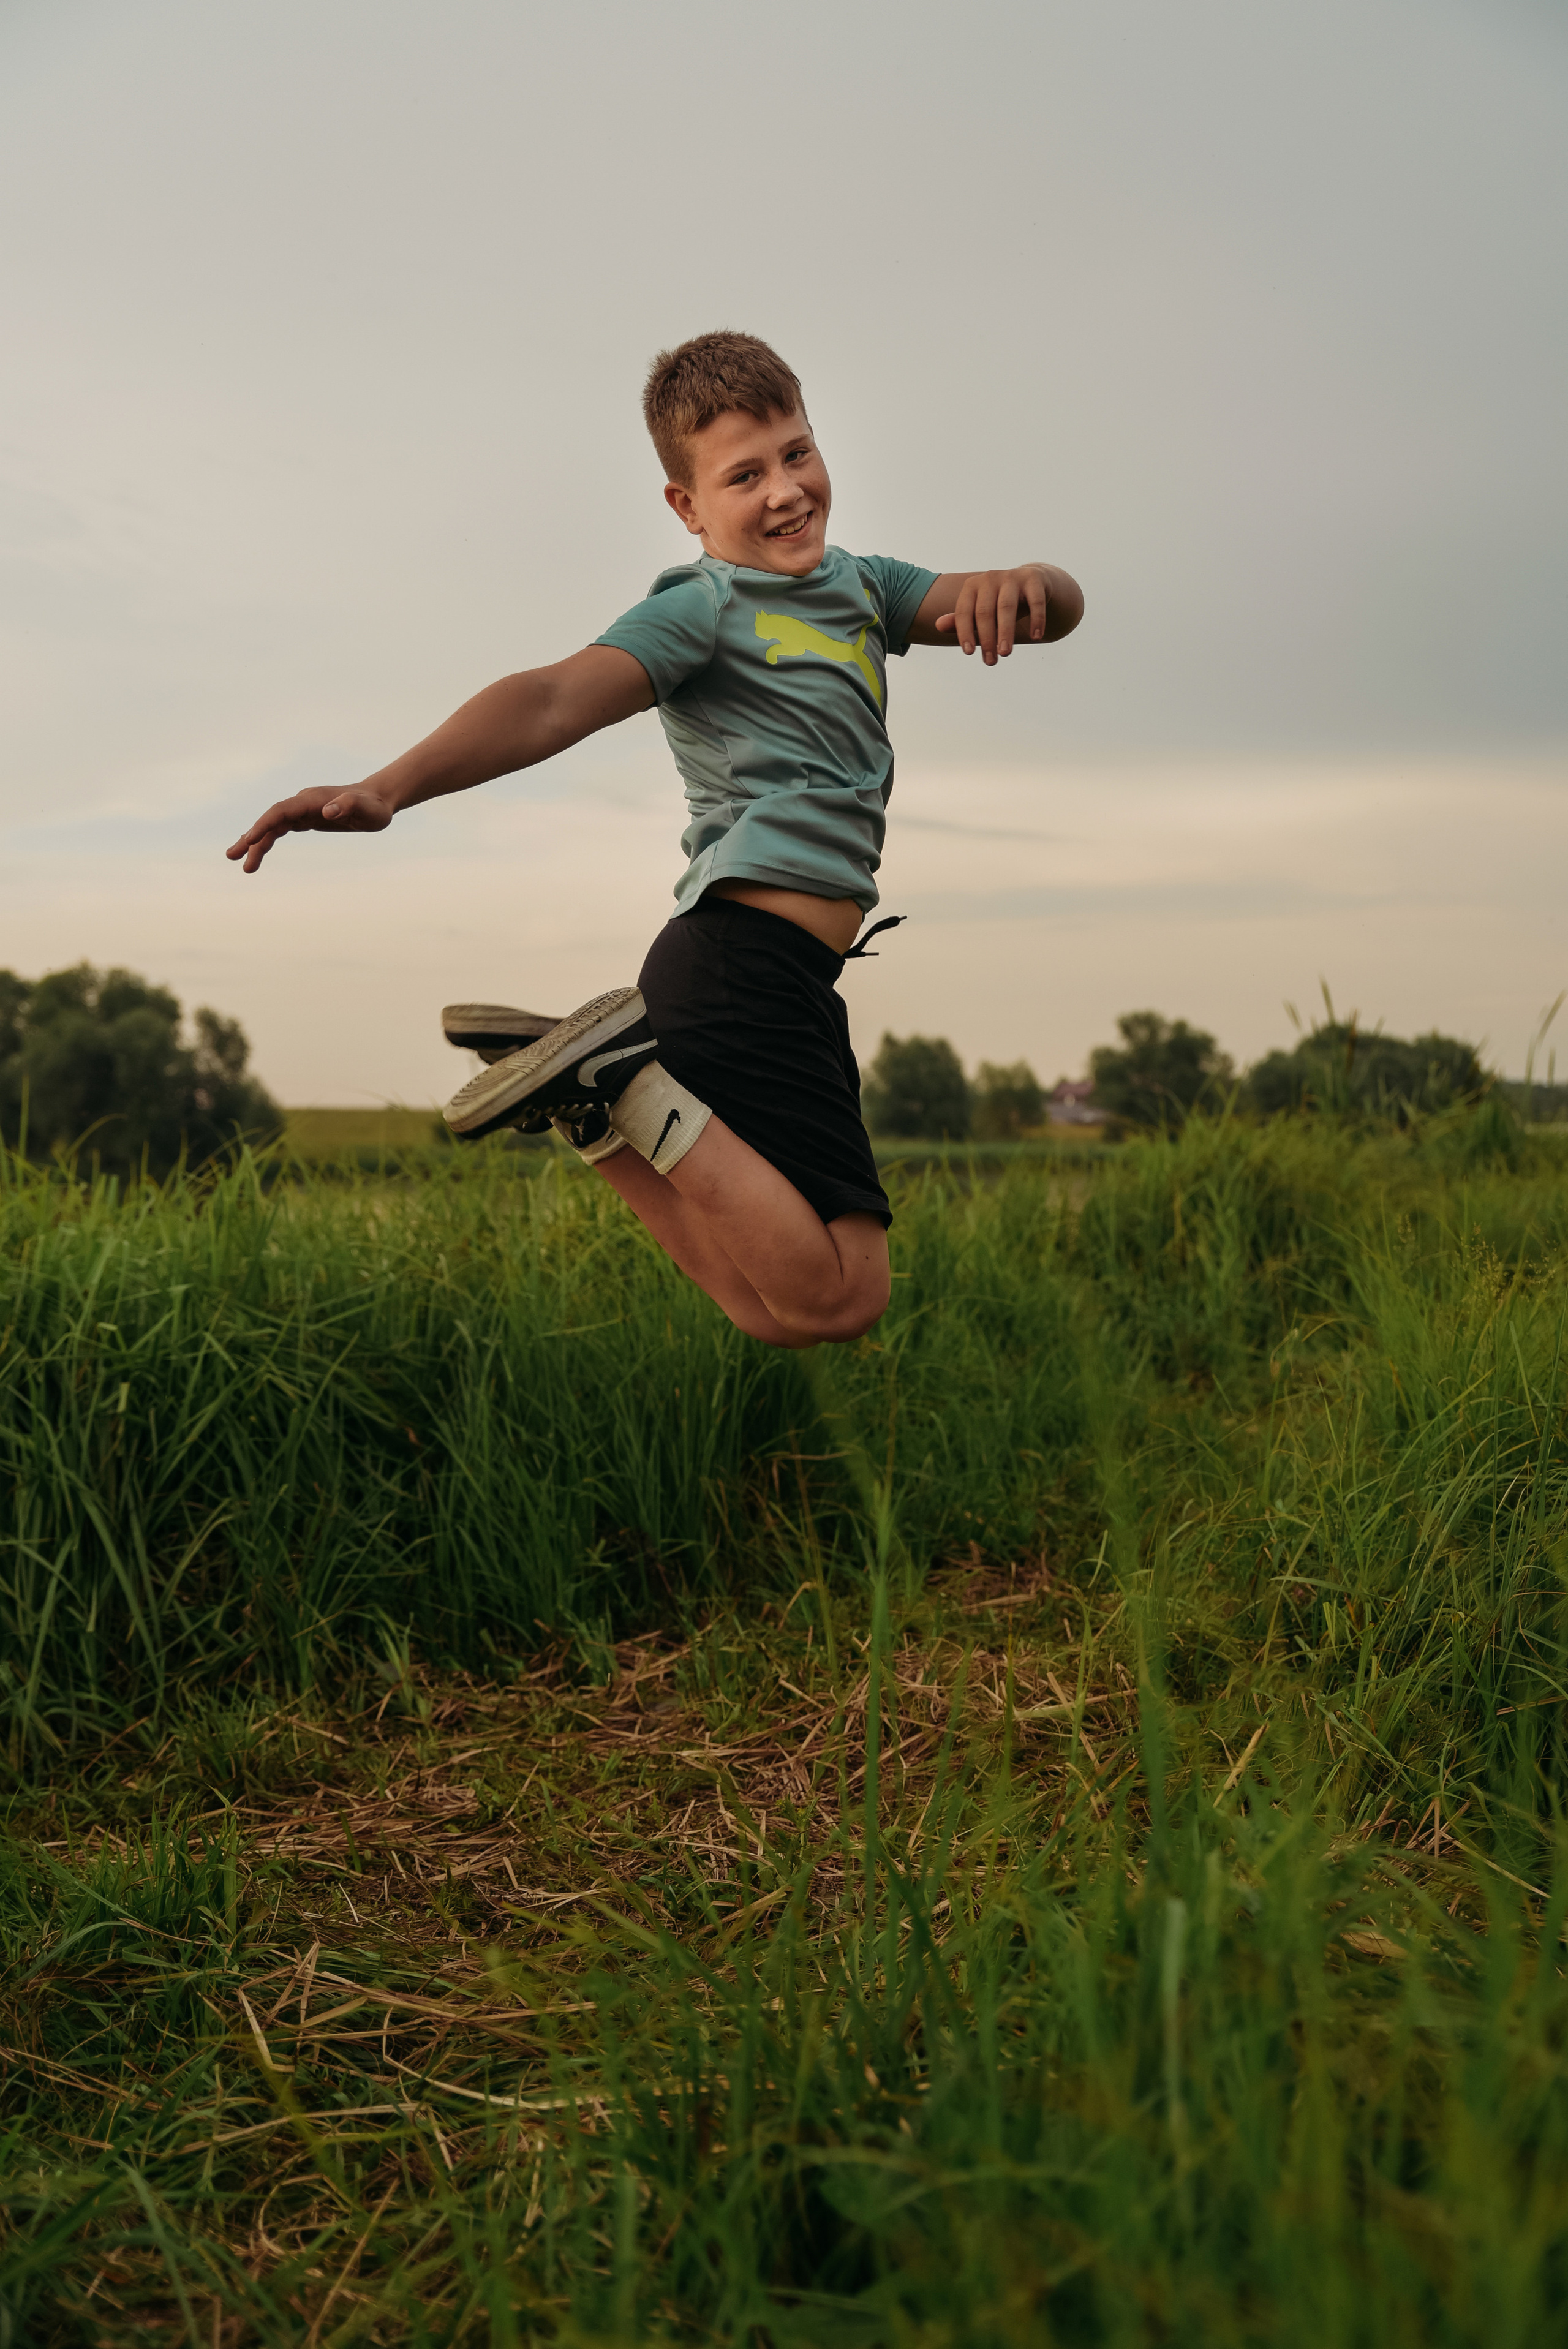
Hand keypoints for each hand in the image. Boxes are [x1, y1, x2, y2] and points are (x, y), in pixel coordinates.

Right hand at [226, 783, 394, 874]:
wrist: (379, 799)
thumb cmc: (374, 806)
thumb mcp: (366, 809)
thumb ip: (347, 806)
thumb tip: (327, 811)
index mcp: (312, 800)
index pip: (281, 811)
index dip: (264, 824)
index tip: (250, 839)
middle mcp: (303, 803)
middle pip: (271, 820)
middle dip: (252, 838)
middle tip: (233, 857)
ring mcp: (303, 811)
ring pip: (274, 826)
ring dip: (256, 843)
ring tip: (244, 865)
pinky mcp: (307, 819)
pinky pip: (281, 829)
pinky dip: (268, 840)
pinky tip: (258, 851)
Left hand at [935, 566, 1051, 662]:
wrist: (1031, 581)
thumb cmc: (999, 601)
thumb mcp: (980, 609)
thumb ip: (962, 620)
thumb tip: (937, 626)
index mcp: (972, 586)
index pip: (964, 611)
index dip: (964, 632)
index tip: (969, 653)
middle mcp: (990, 578)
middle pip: (985, 612)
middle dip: (987, 638)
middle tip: (990, 661)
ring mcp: (1012, 577)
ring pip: (1007, 607)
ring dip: (1006, 632)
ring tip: (1005, 653)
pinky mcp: (1033, 579)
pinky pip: (1035, 601)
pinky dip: (1036, 619)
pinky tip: (1036, 637)